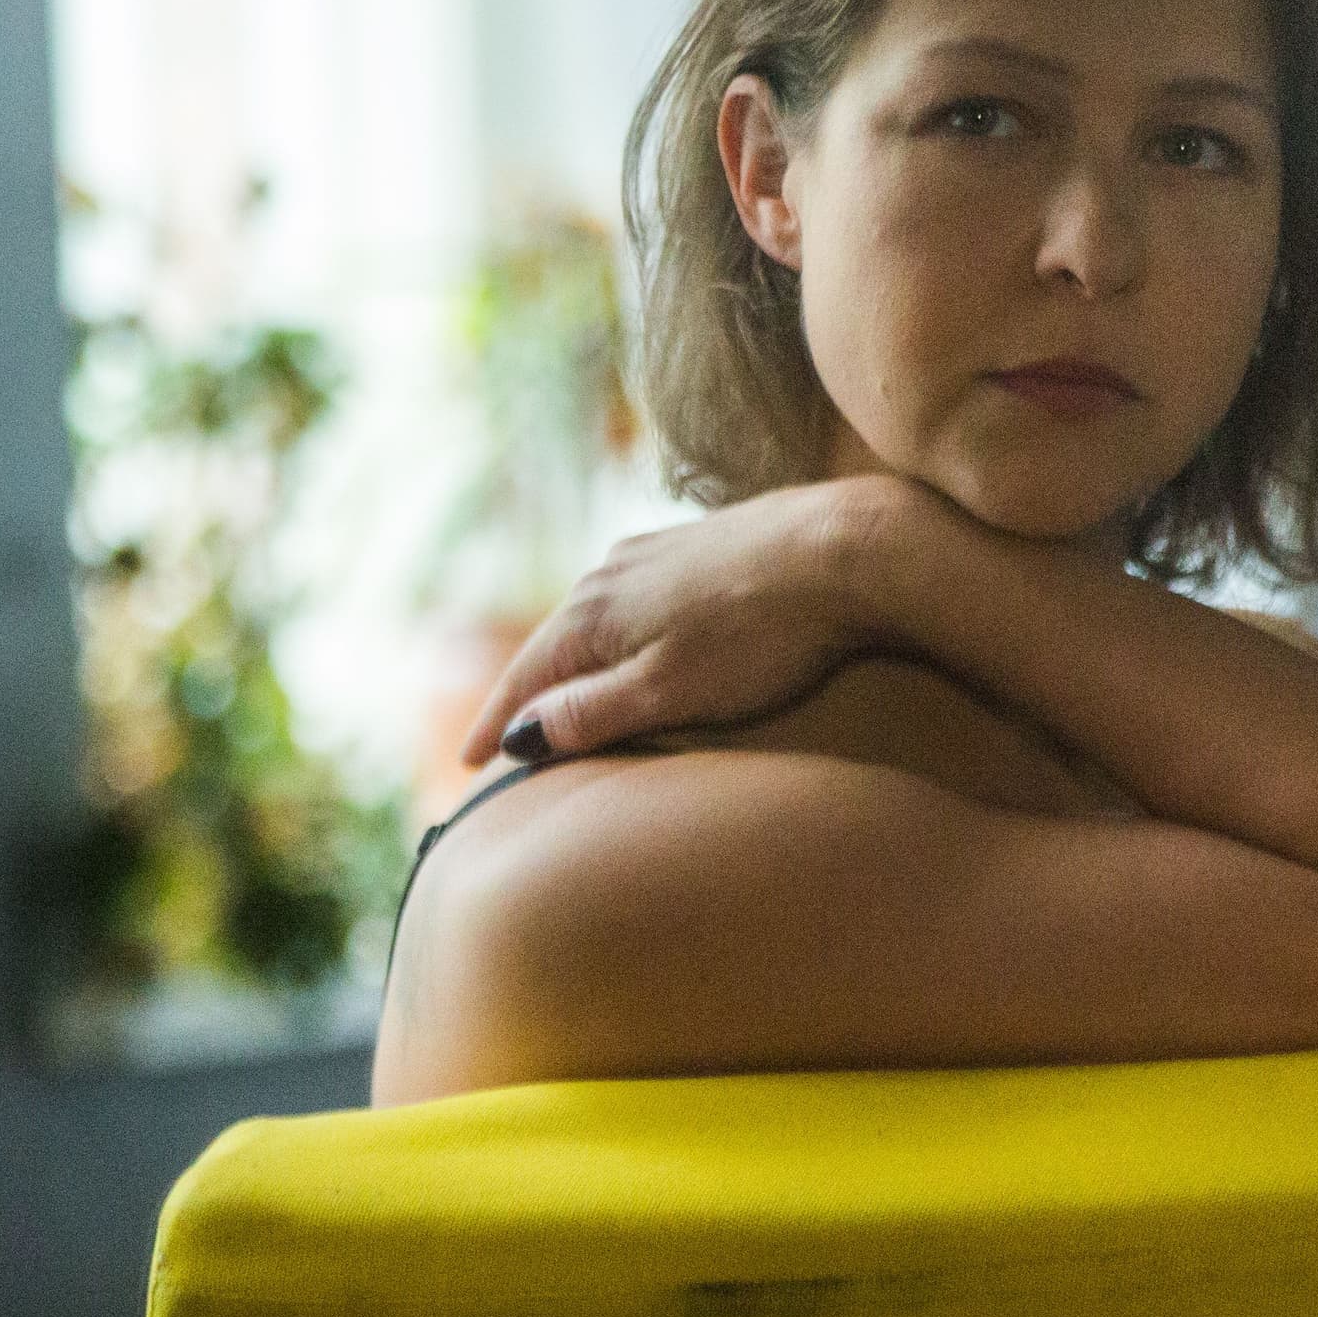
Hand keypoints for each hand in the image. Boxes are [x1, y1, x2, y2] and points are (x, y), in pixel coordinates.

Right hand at [457, 477, 900, 767]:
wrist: (848, 548)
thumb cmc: (763, 632)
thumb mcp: (668, 690)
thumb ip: (592, 713)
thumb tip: (520, 735)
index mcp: (594, 612)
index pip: (525, 680)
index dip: (496, 728)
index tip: (469, 769)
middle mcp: (612, 573)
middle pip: (553, 646)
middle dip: (526, 696)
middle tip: (501, 744)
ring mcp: (658, 554)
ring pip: (595, 621)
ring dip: (572, 664)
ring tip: (560, 700)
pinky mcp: (702, 547)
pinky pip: (635, 604)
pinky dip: (617, 640)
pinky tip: (633, 648)